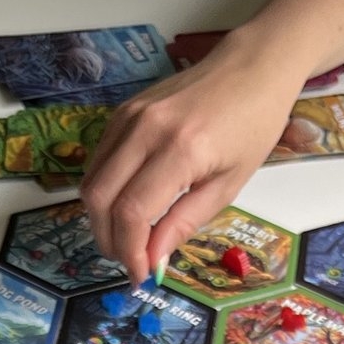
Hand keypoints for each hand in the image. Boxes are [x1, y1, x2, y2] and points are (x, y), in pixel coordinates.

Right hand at [81, 33, 311, 281]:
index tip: (140, 275)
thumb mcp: (228, 184)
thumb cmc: (252, 126)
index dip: (129, 252)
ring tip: (127, 238)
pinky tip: (126, 205)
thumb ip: (184, 222)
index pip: (131, 212)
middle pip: (100, 199)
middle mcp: (146, 129)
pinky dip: (105, 191)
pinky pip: (98, 160)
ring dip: (102, 219)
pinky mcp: (123, 111)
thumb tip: (152, 259)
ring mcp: (129, 116)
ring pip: (92, 181)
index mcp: (180, 150)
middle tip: (130, 261)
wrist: (251, 68)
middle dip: (108, 240)